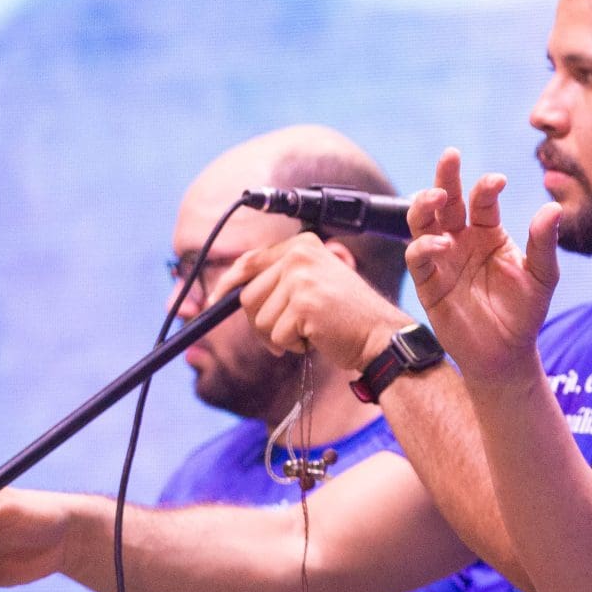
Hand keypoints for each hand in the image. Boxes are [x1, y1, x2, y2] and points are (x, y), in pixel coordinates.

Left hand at [238, 232, 413, 373]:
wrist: (380, 335)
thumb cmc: (346, 317)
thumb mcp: (312, 284)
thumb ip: (279, 280)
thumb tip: (230, 293)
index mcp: (302, 245)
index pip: (249, 261)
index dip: (227, 284)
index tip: (212, 302)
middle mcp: (300, 255)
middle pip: (248, 296)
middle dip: (260, 324)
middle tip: (288, 334)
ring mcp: (302, 278)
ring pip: (259, 320)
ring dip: (279, 337)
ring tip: (309, 332)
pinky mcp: (304, 304)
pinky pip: (276, 336)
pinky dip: (293, 346)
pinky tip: (317, 338)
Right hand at [403, 150, 558, 385]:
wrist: (508, 353)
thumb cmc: (525, 312)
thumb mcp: (543, 275)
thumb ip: (544, 242)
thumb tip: (553, 208)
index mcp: (488, 232)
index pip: (481, 200)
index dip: (486, 186)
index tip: (497, 180)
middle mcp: (461, 240)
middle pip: (446, 200)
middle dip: (446, 176)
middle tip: (450, 156)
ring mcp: (441, 260)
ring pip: (422, 222)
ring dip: (425, 204)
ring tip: (438, 197)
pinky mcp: (428, 283)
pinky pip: (417, 258)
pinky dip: (424, 246)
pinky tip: (442, 243)